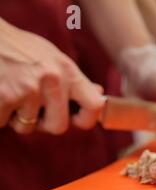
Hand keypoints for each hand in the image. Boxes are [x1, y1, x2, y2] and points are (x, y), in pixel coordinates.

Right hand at [0, 19, 104, 133]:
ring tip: (9, 92)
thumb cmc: (16, 47)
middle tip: (29, 108)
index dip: (86, 119)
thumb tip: (99, 94)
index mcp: (68, 70)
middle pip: (58, 126)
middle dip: (42, 124)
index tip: (75, 120)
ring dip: (15, 117)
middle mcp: (52, 80)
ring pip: (26, 127)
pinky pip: (3, 123)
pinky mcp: (4, 96)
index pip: (94, 105)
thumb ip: (72, 79)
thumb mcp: (50, 56)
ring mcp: (28, 89)